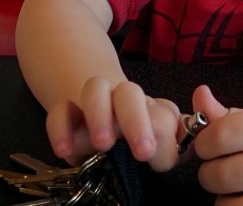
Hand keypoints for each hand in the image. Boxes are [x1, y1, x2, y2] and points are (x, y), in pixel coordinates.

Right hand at [44, 76, 182, 171]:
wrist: (99, 113)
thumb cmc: (134, 133)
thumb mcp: (156, 141)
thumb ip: (172, 141)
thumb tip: (183, 138)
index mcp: (150, 108)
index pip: (162, 113)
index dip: (161, 131)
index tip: (153, 153)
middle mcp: (122, 99)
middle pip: (130, 93)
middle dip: (136, 120)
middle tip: (141, 151)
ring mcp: (93, 102)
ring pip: (95, 88)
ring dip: (100, 113)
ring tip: (103, 144)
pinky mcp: (66, 111)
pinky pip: (59, 111)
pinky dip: (59, 128)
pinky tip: (64, 150)